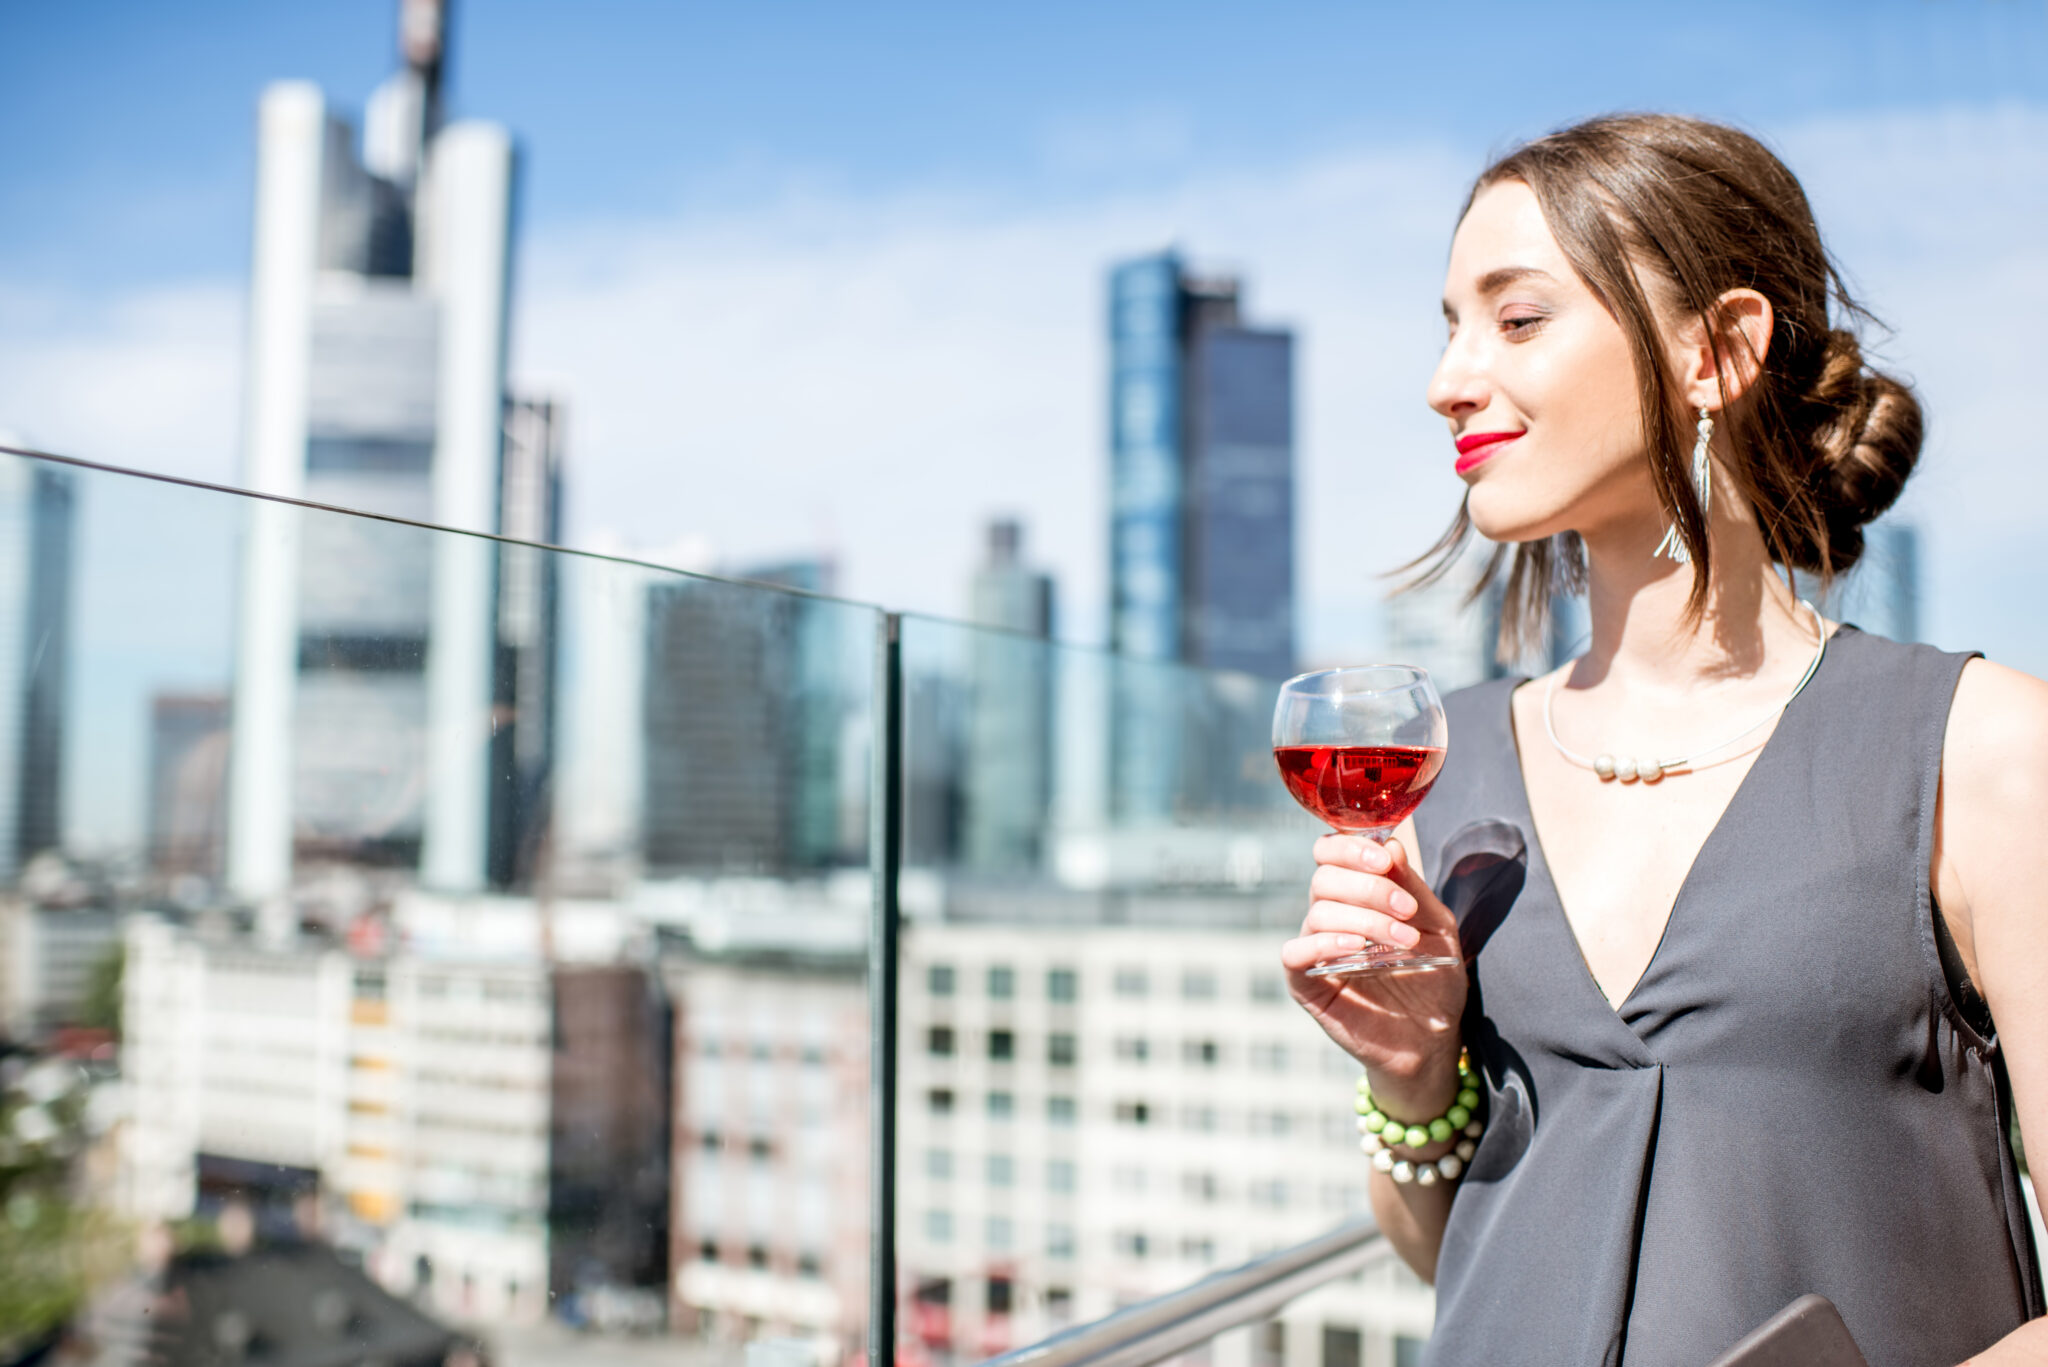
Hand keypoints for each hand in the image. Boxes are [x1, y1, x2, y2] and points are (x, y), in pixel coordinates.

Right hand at [1282, 831, 1467, 1116]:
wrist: (1432, 1039)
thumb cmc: (1434, 981)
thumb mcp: (1437, 928)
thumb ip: (1413, 889)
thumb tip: (1389, 845)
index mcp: (1356, 895)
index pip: (1330, 852)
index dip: (1350, 848)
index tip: (1384, 861)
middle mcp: (1330, 916)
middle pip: (1324, 877)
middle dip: (1369, 887)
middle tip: (1405, 910)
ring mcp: (1315, 949)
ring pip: (1318, 912)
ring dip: (1365, 920)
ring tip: (1403, 942)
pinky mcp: (1305, 984)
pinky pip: (1294, 952)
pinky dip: (1323, 943)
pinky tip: (1356, 949)